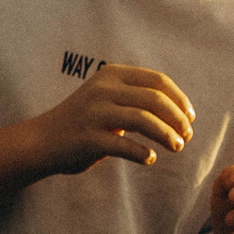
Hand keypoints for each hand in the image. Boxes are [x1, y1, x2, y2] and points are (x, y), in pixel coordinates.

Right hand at [31, 65, 194, 174]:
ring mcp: (94, 113)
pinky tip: (150, 159)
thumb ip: (137, 97)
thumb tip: (181, 111)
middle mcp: (102, 89)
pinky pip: (125, 146)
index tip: (190, 117)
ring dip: (167, 135)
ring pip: (144, 120)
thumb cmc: (85, 121)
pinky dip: (143, 154)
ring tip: (177, 147)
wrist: (42, 140)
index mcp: (111, 75)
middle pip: (154, 99)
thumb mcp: (109, 98)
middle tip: (187, 136)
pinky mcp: (88, 139)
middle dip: (177, 119)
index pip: (157, 81)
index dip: (180, 99)